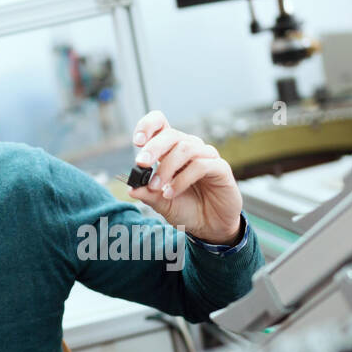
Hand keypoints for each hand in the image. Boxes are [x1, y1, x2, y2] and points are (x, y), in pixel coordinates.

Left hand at [127, 110, 243, 245]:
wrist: (210, 227)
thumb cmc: (188, 209)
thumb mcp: (162, 204)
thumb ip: (148, 195)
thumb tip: (131, 188)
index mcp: (171, 151)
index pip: (161, 124)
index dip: (148, 126)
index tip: (137, 142)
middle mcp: (189, 148)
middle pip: (171, 134)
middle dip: (153, 147)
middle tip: (141, 163)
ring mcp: (206, 156)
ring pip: (185, 148)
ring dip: (166, 168)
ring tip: (157, 188)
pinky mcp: (220, 168)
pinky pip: (200, 165)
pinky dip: (182, 179)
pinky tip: (172, 193)